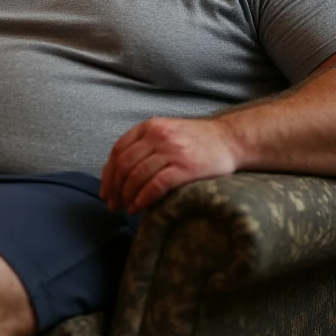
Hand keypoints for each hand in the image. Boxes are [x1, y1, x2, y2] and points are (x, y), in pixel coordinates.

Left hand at [100, 116, 238, 213]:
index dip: (108, 174)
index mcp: (149, 126)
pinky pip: (157, 185)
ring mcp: (172, 150)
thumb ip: (144, 145)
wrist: (230, 139)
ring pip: (137, 176)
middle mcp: (158, 136)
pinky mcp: (186, 167)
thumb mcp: (166, 132)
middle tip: (113, 206)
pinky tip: (140, 208)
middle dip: (115, 189)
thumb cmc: (195, 141)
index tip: (105, 192)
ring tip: (127, 209)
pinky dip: (144, 198)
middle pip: (125, 165)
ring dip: (127, 196)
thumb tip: (117, 173)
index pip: (118, 151)